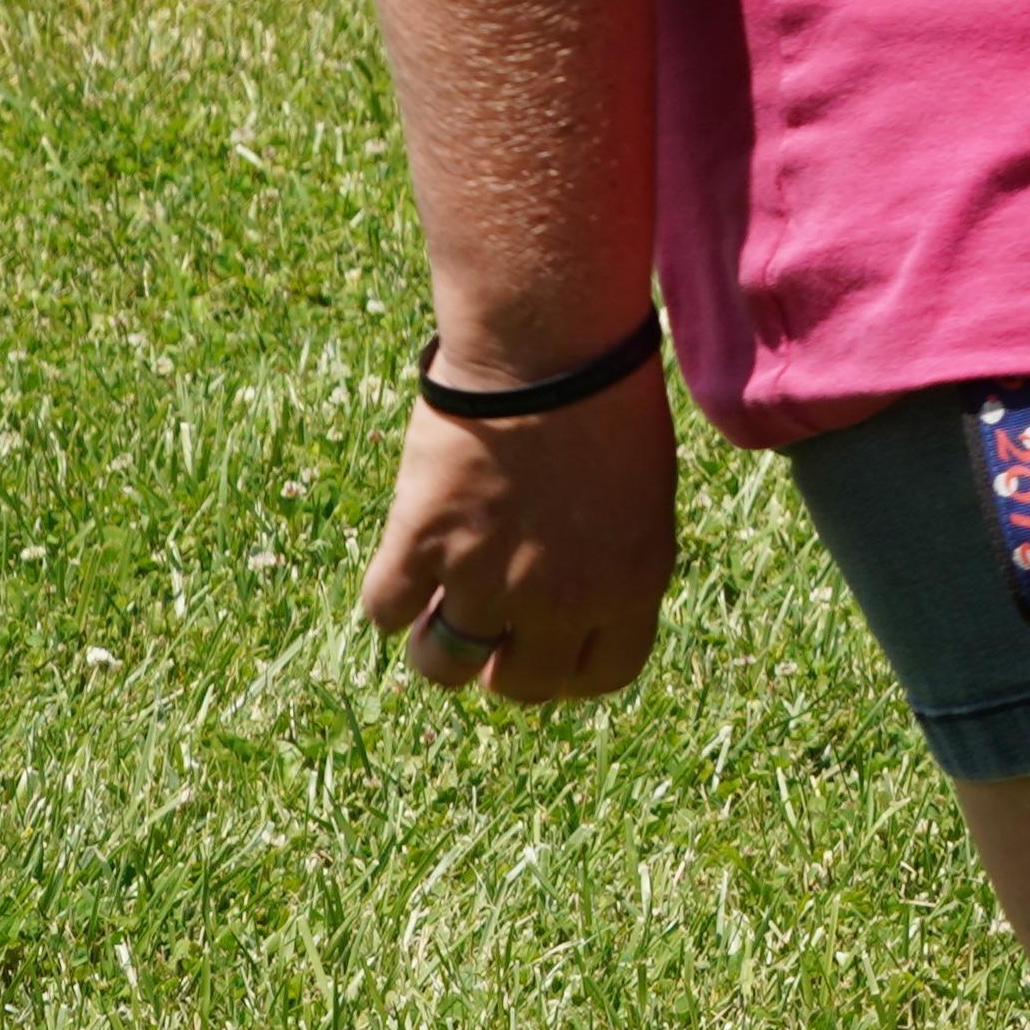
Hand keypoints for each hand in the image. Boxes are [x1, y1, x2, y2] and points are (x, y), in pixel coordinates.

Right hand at [356, 364, 677, 708]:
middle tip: (488, 634)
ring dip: (435, 646)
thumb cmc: (608, 399)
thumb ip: (614, 562)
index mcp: (631, 583)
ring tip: (434, 611)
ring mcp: (487, 577)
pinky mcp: (422, 544)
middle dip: (502, 666)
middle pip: (522, 684)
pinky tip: (405, 563)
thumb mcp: (643, 495)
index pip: (603, 675)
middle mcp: (562, 598)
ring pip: (442, 666)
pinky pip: (386, 609)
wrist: (548, 345)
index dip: (570, 669)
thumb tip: (574, 609)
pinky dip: (389, 595)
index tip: (549, 647)